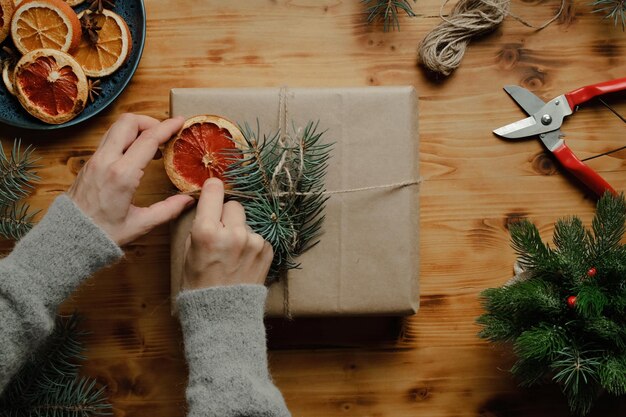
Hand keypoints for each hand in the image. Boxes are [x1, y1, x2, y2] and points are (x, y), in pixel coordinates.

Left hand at [68, 113, 194, 245]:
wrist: (68, 237)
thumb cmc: (103, 234)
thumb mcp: (140, 224)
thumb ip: (168, 210)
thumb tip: (188, 200)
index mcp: (122, 175)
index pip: (148, 139)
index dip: (167, 127)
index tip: (180, 122)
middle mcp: (106, 161)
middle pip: (128, 122)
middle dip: (150, 122)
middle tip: (165, 134)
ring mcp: (95, 160)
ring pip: (117, 127)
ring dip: (137, 129)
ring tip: (152, 145)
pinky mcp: (89, 163)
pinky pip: (109, 139)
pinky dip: (126, 138)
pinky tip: (136, 155)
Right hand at [181, 178, 272, 289]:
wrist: (223, 314)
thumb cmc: (199, 285)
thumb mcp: (188, 252)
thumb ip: (201, 226)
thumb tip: (211, 205)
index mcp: (207, 232)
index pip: (214, 192)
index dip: (213, 189)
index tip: (214, 188)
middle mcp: (233, 233)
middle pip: (234, 205)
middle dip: (227, 215)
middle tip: (221, 233)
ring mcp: (253, 242)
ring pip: (246, 222)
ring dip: (240, 231)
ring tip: (232, 254)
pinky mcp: (268, 250)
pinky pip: (258, 236)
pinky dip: (251, 244)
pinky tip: (243, 260)